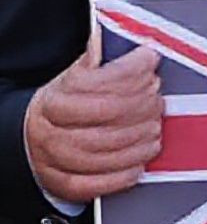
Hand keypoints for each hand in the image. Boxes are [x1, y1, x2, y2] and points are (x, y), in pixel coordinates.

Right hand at [25, 29, 162, 201]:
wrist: (32, 142)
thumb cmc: (60, 106)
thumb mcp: (69, 79)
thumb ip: (91, 61)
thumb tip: (104, 38)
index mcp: (54, 101)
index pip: (100, 85)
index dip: (131, 70)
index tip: (150, 60)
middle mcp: (53, 132)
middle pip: (109, 116)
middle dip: (142, 104)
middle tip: (156, 98)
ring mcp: (59, 162)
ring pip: (108, 151)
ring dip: (140, 138)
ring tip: (155, 128)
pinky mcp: (69, 185)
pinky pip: (102, 183)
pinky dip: (126, 171)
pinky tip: (142, 159)